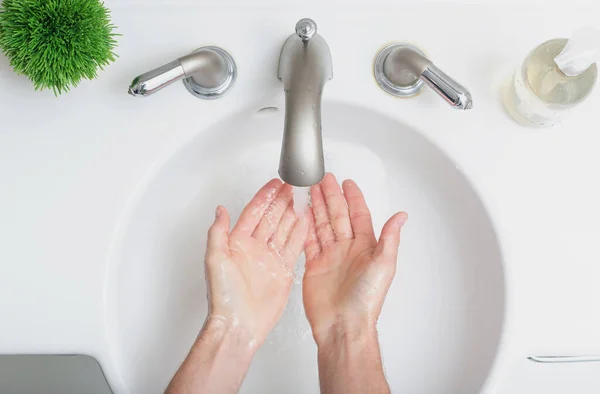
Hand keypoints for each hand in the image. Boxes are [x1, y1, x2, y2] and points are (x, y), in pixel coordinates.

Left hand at [204, 179, 307, 346]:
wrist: (239, 324)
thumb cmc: (224, 297)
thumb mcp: (215, 259)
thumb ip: (218, 233)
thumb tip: (220, 210)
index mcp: (237, 243)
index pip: (254, 213)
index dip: (265, 197)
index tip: (275, 184)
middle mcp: (254, 249)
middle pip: (271, 218)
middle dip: (282, 201)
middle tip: (293, 186)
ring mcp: (269, 259)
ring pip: (283, 229)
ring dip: (292, 213)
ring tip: (302, 198)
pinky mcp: (282, 271)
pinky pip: (293, 247)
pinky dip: (300, 233)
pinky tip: (306, 221)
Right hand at [303, 173, 406, 344]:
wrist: (343, 323)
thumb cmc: (366, 300)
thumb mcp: (384, 265)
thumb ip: (390, 238)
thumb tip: (402, 216)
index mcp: (365, 247)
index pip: (358, 215)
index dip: (352, 198)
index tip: (347, 183)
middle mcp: (347, 249)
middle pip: (337, 215)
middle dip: (331, 196)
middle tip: (324, 179)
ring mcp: (329, 257)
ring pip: (322, 224)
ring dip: (317, 207)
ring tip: (311, 189)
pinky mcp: (314, 266)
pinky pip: (308, 240)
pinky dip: (305, 226)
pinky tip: (301, 214)